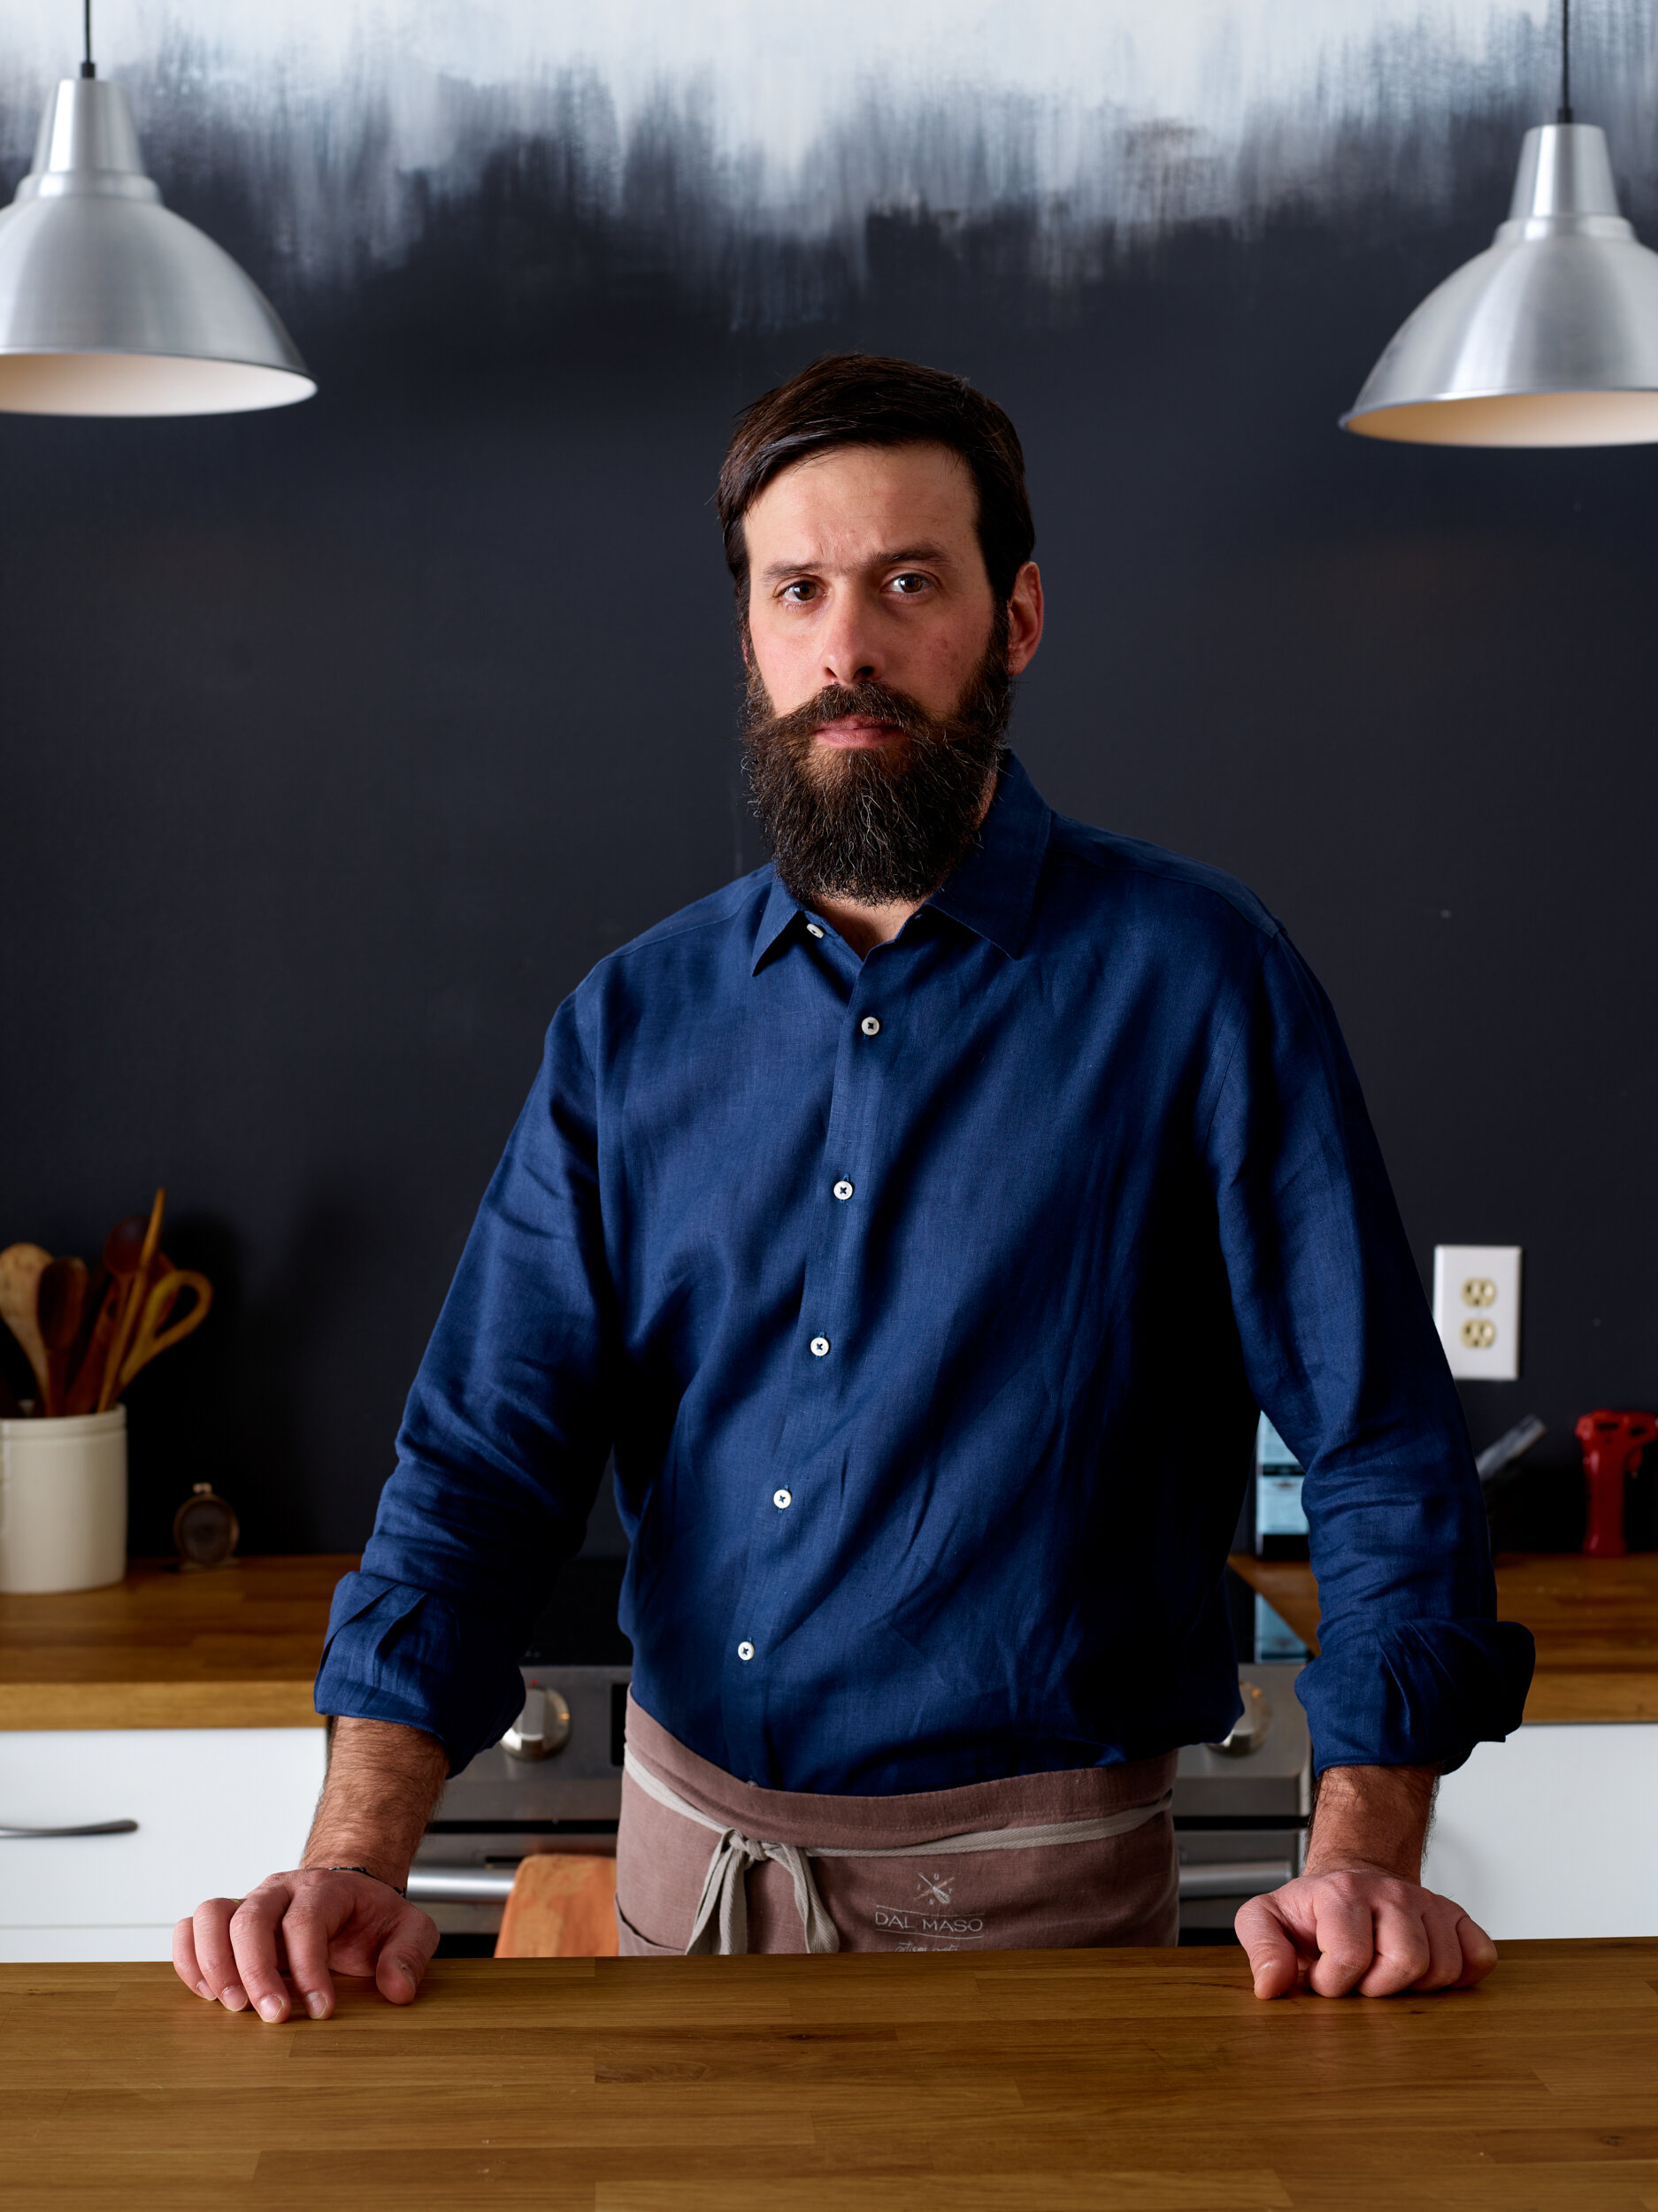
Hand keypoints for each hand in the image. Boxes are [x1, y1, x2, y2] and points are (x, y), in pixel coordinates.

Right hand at [173, 1868, 439, 2022]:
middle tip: (272, 2016)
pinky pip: (190, 1929)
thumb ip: (410, 1953)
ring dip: (213, 1963)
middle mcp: (281, 1892)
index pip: (306, 1922)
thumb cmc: (371, 1917)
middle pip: (251, 1917)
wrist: (346, 1893)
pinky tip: (208, 1994)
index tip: (321, 2010)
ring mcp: (250, 1904)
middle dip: (256, 1971)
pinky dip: (189, 1960)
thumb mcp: (408, 1928)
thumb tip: (397, 1988)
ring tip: (232, 2005)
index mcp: (325, 1890)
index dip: (309, 1968)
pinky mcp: (227, 1924)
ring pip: (211, 1915)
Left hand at [1235, 1864, 1496, 1998]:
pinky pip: (1480, 1957)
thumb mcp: (1266, 1919)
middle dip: (1380, 1987)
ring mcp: (1427, 1903)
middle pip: (1409, 1961)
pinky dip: (1460, 1975)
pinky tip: (1425, 1974)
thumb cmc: (1309, 1914)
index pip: (1351, 1956)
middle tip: (1361, 1979)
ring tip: (1386, 1974)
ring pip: (1445, 1967)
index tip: (1323, 1977)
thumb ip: (1260, 1948)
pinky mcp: (1456, 1918)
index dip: (1334, 1983)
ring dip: (1415, 1986)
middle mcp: (1390, 1892)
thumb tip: (1271, 1986)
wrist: (1349, 1885)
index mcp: (1341, 1893)